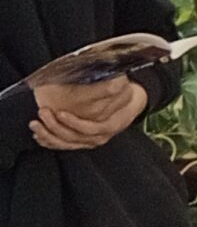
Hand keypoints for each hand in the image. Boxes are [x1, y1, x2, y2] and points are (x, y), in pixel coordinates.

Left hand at [32, 74, 149, 150]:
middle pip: (74, 138)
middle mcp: (100, 136)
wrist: (131, 104)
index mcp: (110, 125)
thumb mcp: (123, 90)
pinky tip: (39, 136)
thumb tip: (111, 80)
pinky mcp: (82, 141)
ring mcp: (90, 140)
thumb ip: (112, 87)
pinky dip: (50, 142)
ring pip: (67, 144)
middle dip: (55, 127)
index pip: (90, 129)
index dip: (74, 123)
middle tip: (43, 112)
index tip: (60, 112)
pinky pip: (64, 145)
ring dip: (49, 135)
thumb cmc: (125, 96)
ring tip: (36, 125)